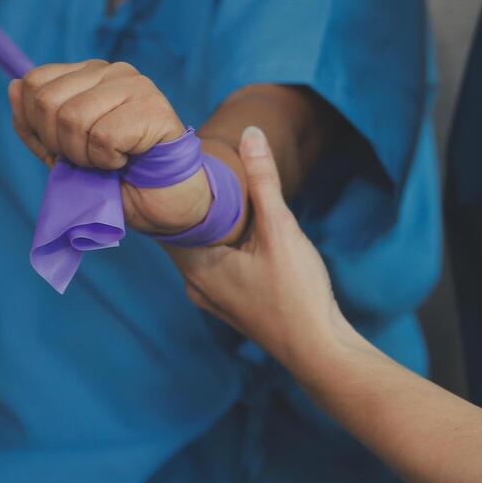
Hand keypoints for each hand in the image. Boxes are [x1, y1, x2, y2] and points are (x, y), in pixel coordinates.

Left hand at [9, 60, 210, 233]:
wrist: (165, 203)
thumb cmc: (119, 177)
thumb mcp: (64, 154)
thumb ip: (36, 125)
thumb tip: (13, 86)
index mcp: (89, 74)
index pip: (35, 83)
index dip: (37, 125)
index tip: (65, 149)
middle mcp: (113, 71)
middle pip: (49, 101)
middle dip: (60, 144)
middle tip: (88, 160)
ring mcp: (136, 86)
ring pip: (73, 119)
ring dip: (85, 156)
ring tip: (108, 161)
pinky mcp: (154, 110)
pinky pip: (104, 137)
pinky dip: (108, 160)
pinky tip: (127, 160)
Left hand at [169, 127, 360, 372]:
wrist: (318, 349)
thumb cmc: (296, 293)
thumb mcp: (280, 229)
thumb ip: (263, 181)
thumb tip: (251, 134)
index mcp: (194, 266)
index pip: (163, 220)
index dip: (170, 190)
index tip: (179, 162)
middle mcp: (194, 284)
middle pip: (181, 233)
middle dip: (191, 203)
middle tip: (201, 167)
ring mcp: (212, 298)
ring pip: (199, 249)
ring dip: (208, 224)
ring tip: (220, 192)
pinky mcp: (231, 303)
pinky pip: (214, 263)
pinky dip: (221, 243)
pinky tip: (241, 228)